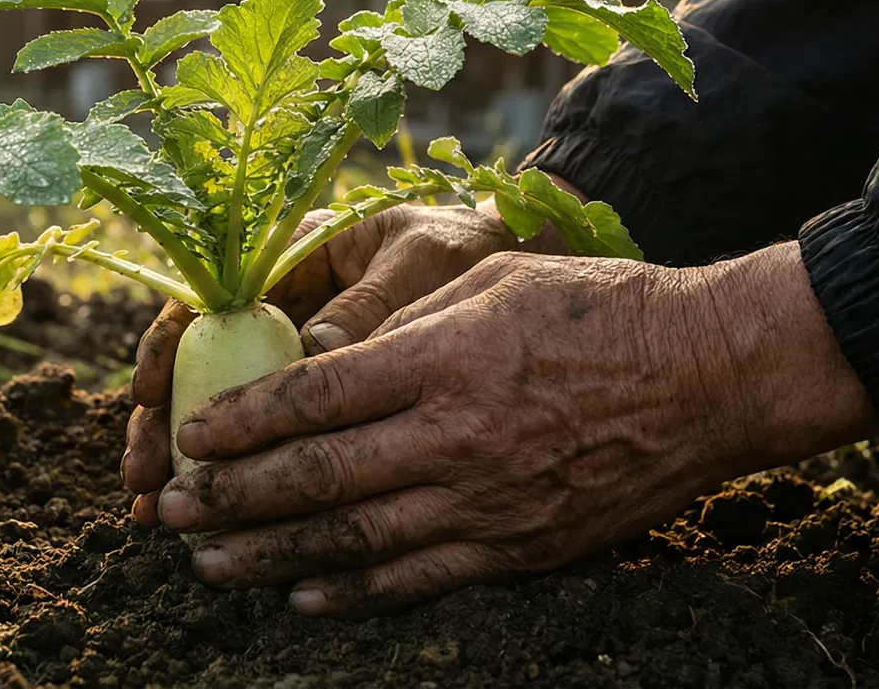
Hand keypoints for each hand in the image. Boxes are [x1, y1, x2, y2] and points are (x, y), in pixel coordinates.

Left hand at [154, 243, 878, 615]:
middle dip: (232, 498)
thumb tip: (322, 360)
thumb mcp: (489, 283)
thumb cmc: (598, 307)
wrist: (708, 375)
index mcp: (442, 358)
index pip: (313, 398)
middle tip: (171, 509)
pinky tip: (304, 595)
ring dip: (273, 555)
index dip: (240, 422)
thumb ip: (403, 325)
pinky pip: (420, 578)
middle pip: (317, 477)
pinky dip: (355, 592)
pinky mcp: (520, 546)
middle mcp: (455, 435)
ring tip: (211, 561)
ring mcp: (487, 501)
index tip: (189, 435)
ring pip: (354, 539)